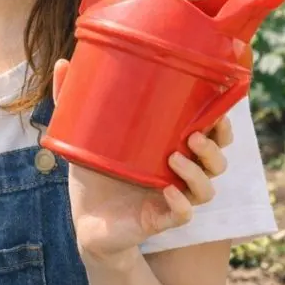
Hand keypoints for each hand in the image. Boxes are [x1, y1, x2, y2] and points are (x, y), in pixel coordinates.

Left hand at [55, 59, 233, 261]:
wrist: (84, 219)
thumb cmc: (93, 172)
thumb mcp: (82, 135)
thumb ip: (73, 100)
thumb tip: (64, 63)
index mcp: (169, 150)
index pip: (210, 137)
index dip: (221, 125)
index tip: (215, 111)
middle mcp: (177, 175)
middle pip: (217, 162)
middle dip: (214, 148)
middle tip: (193, 135)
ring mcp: (171, 198)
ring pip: (206, 190)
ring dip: (197, 173)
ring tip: (174, 157)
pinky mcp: (158, 221)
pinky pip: (182, 215)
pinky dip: (181, 205)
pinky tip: (167, 191)